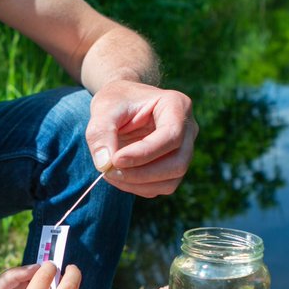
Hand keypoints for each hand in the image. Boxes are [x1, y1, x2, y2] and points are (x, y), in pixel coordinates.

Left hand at [86, 79, 197, 197]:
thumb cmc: (116, 101)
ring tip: (109, 173)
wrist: (122, 103)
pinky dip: (138, 187)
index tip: (115, 160)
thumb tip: (104, 165)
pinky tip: (118, 176)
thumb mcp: (104, 108)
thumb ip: (101, 133)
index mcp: (177, 105)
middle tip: (108, 171)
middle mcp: (188, 129)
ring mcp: (184, 150)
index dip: (144, 153)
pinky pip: (162, 186)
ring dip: (138, 184)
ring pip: (171, 180)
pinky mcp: (173, 166)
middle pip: (177, 163)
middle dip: (142, 174)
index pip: (171, 135)